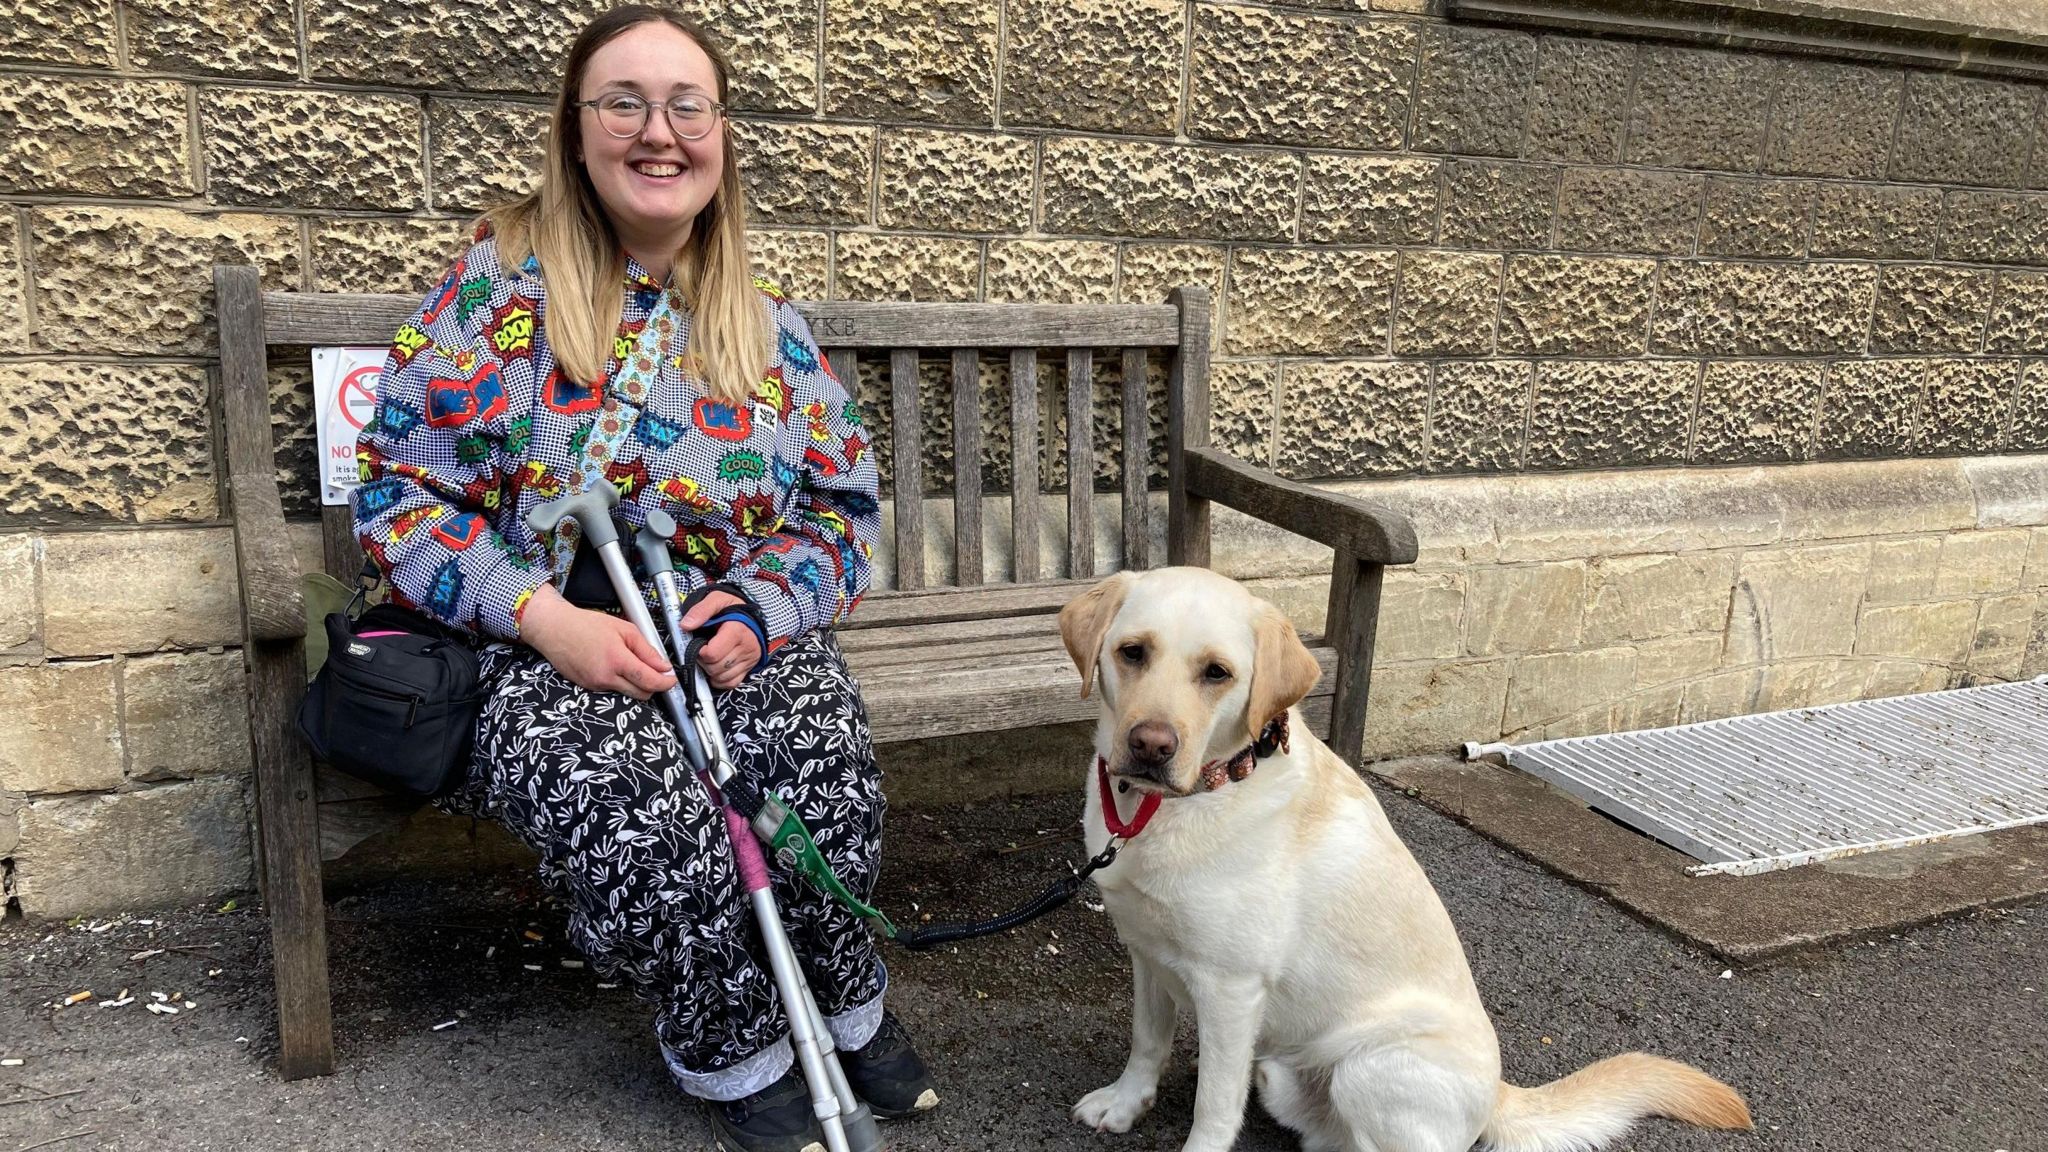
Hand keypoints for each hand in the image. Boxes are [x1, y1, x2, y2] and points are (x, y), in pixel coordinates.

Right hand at [519, 582, 676, 698]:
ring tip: (633, 665)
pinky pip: (612, 690)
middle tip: (657, 673)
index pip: (649, 681)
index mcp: (617, 660)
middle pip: (641, 694)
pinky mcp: (587, 687)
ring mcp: (595, 685)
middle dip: (653, 686)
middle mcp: (605, 677)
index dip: (665, 683)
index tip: (672, 680)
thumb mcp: (623, 629)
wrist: (554, 629)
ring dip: (636, 684)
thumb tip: (663, 665)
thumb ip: (646, 649)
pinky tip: (615, 667)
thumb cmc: (586, 625)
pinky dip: (620, 682)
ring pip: (627, 694)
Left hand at [679, 589, 761, 690]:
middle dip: (703, 661)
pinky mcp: (749, 667)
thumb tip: (685, 625)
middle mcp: (745, 648)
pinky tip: (716, 667)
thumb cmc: (733, 607)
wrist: (753, 613)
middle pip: (716, 668)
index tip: (698, 643)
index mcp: (736, 632)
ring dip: (710, 671)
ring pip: (722, 677)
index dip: (699, 651)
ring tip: (710, 657)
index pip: (712, 654)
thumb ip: (700, 611)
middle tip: (703, 650)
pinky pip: (731, 683)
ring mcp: (748, 659)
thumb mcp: (716, 600)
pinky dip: (720, 679)